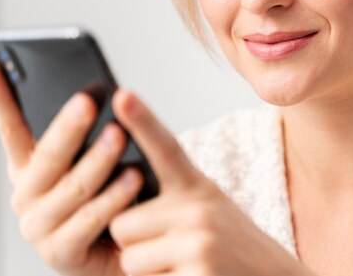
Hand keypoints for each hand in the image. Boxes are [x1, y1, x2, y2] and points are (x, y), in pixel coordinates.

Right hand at [0, 63, 142, 275]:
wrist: (123, 253)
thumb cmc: (111, 200)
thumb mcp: (96, 163)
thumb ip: (89, 138)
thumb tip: (106, 95)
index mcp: (31, 171)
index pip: (12, 130)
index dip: (1, 100)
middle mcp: (28, 197)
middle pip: (48, 156)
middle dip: (69, 127)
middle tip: (88, 100)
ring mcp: (40, 227)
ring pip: (73, 187)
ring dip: (97, 160)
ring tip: (119, 136)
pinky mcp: (61, 253)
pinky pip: (90, 220)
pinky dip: (113, 198)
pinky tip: (132, 178)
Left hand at [109, 90, 313, 275]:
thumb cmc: (232, 247)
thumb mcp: (209, 210)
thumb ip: (172, 199)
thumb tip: (120, 204)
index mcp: (198, 188)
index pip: (166, 148)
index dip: (142, 121)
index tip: (122, 95)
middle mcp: (199, 209)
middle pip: (122, 224)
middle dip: (135, 244)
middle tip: (169, 250)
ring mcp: (200, 242)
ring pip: (130, 258)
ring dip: (147, 271)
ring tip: (182, 268)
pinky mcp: (198, 274)